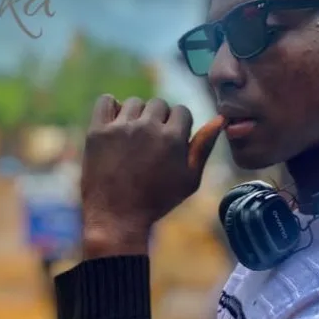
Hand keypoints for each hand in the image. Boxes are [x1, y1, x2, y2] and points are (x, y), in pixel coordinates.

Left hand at [81, 94, 223, 252]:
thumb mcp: (189, 180)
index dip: (178, 126)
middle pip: (159, 104)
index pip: (182, 111)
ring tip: (133, 139)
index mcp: (173, 138)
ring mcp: (121, 128)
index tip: (169, 143)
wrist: (117, 218)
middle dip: (159, 120)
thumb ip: (203, 147)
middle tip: (150, 144)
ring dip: (137, 116)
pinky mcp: (97, 132)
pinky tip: (115, 125)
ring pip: (135, 102)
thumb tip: (220, 119)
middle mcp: (147, 128)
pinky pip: (106, 101)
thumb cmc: (157, 201)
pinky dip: (111, 107)